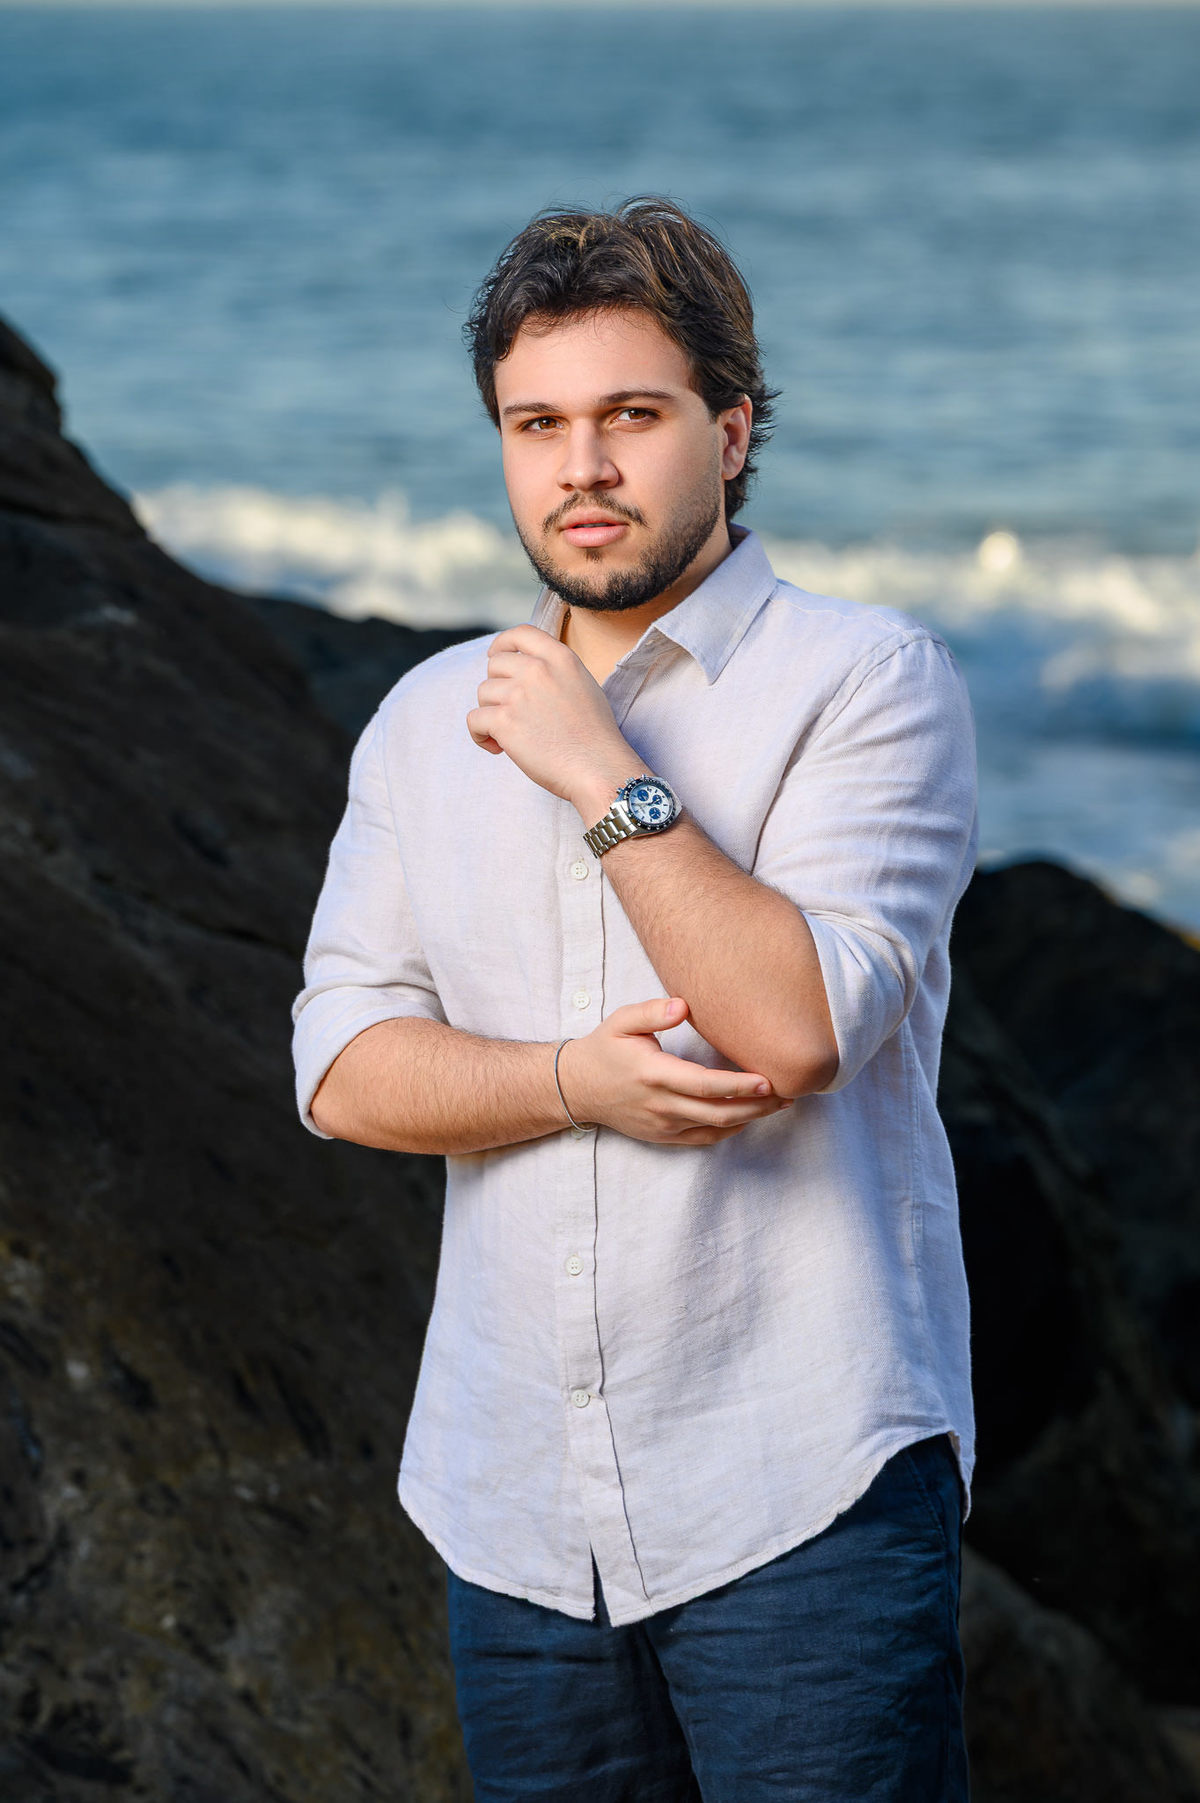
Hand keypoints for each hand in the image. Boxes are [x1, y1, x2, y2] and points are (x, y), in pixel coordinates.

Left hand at [466, 624, 640, 808]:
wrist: (598, 768)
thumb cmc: (594, 737)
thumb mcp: (583, 686)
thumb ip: (555, 672)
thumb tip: (524, 671)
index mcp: (560, 658)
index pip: (521, 633)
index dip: (502, 644)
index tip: (495, 656)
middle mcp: (538, 670)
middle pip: (495, 665)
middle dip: (497, 687)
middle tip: (512, 712)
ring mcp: (519, 694)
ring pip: (483, 692)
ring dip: (491, 713)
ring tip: (510, 735)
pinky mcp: (505, 721)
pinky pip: (474, 720)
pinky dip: (480, 735)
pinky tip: (498, 748)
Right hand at [557, 996, 792, 1145]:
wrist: (578, 1088)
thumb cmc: (605, 1049)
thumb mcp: (622, 1021)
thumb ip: (653, 1012)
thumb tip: (683, 1005)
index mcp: (654, 1074)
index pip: (704, 1085)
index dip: (738, 1086)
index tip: (767, 1080)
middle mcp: (661, 1104)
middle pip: (719, 1112)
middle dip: (757, 1105)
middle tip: (789, 1093)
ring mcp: (663, 1125)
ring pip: (716, 1128)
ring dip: (751, 1118)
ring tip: (779, 1103)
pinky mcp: (664, 1137)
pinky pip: (704, 1139)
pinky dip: (730, 1131)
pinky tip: (749, 1118)